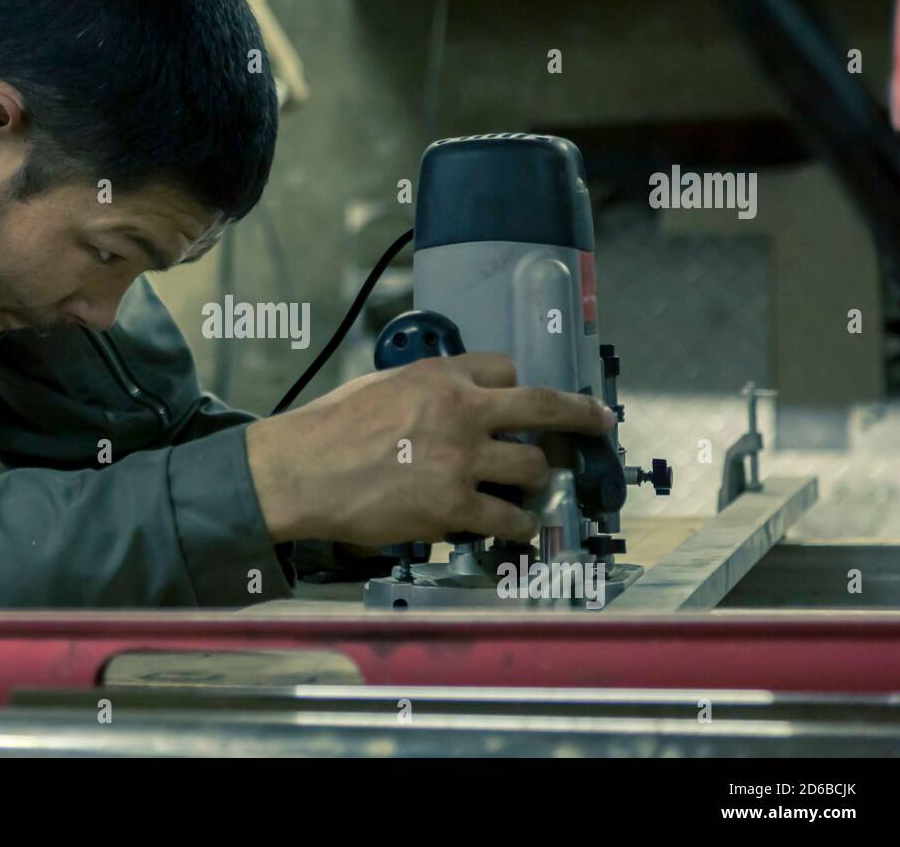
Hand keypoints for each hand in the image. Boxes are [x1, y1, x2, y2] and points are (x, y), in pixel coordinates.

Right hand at [246, 353, 614, 546]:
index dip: (518, 388)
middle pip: (545, 408)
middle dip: (582, 416)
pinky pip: (508, 519)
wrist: (299, 471)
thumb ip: (424, 390)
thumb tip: (447, 402)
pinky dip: (518, 527)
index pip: (505, 369)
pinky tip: (516, 530)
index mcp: (440, 376)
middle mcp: (460, 411)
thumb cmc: (328, 429)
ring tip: (530, 492)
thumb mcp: (381, 386)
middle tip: (600, 424)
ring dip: (536, 482)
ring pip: (532, 469)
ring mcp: (460, 460)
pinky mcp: (451, 506)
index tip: (527, 402)